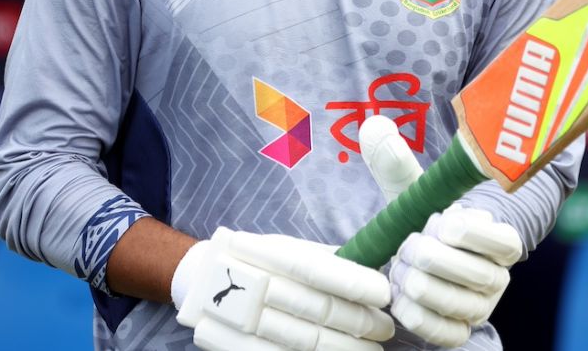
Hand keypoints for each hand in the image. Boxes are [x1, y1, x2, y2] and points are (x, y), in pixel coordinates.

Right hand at [174, 227, 393, 350]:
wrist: (202, 281)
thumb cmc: (255, 259)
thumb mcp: (286, 246)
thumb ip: (324, 257)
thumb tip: (370, 265)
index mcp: (271, 256)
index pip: (319, 271)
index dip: (355, 284)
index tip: (384, 294)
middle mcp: (258, 287)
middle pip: (318, 309)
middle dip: (359, 322)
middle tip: (385, 328)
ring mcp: (248, 321)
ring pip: (306, 341)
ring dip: (344, 348)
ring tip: (372, 349)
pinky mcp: (241, 348)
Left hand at [359, 116, 522, 347]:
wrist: (421, 264)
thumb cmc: (422, 221)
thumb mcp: (414, 192)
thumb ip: (396, 162)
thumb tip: (373, 127)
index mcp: (499, 239)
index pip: (502, 241)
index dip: (470, 234)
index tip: (440, 221)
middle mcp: (496, 277)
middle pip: (475, 274)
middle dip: (433, 259)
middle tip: (408, 245)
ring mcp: (479, 308)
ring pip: (457, 304)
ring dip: (421, 285)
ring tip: (399, 269)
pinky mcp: (459, 332)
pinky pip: (444, 333)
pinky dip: (417, 316)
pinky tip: (399, 297)